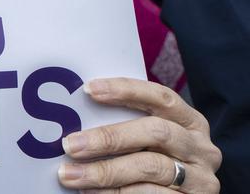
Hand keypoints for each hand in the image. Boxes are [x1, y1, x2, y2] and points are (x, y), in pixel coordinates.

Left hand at [57, 77, 220, 191]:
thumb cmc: (155, 163)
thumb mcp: (150, 141)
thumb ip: (127, 126)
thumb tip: (76, 114)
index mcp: (190, 122)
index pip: (161, 97)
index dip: (126, 90)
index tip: (89, 89)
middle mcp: (201, 147)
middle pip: (155, 132)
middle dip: (108, 137)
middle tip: (71, 144)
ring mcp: (201, 178)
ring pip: (150, 167)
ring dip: (104, 172)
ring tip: (71, 175)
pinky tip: (91, 192)